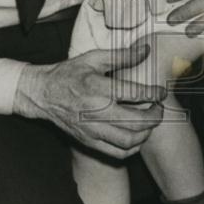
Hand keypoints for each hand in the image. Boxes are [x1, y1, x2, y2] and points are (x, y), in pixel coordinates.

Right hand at [13, 40, 166, 159]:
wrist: (42, 94)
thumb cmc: (69, 74)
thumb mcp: (93, 58)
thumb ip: (122, 56)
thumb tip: (146, 50)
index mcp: (99, 87)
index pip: (136, 94)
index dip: (155, 94)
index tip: (161, 93)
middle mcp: (96, 111)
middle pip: (137, 121)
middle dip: (155, 116)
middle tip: (158, 108)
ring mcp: (92, 129)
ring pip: (129, 141)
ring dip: (146, 133)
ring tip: (148, 122)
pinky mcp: (89, 141)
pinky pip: (118, 153)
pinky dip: (132, 147)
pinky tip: (135, 135)